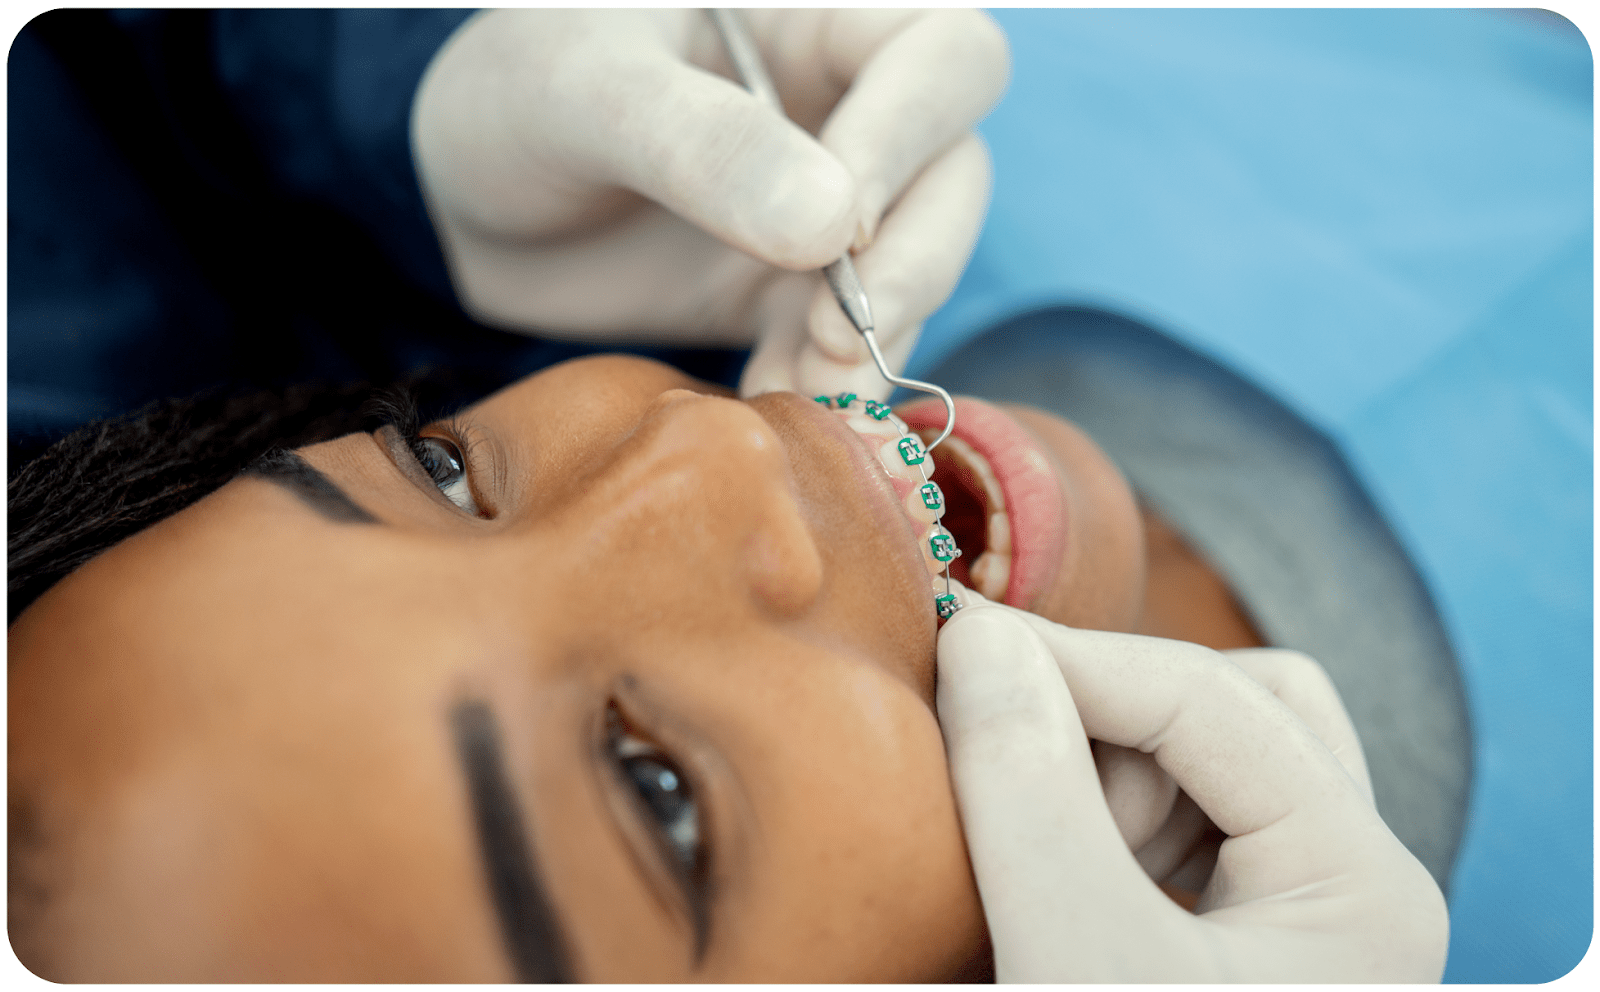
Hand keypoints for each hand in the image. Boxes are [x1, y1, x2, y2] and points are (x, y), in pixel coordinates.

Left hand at [411, 9, 1007, 398]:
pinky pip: (849, 344)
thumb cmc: (515, 98)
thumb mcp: (586, 94)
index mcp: (811, 18)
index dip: (912, 138)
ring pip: (920, 267)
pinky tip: (769, 406)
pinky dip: (824, 386)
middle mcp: (843, 110)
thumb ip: (704, 145)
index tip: (840, 227)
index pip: (941, 55)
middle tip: (834, 335)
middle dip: (914, 264)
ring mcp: (827, 209)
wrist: (462, 201)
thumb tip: (837, 228)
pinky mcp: (791, 294)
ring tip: (799, 391)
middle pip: (955, 172)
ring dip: (874, 342)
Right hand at [935, 595, 1447, 981]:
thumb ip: (1031, 793)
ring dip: (1092, 777)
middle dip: (1105, 719)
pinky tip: (1033, 876)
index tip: (951, 644)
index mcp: (1361, 884)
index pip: (1211, 695)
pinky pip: (1163, 828)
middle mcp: (1345, 887)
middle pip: (1230, 706)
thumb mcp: (1080, 958)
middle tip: (1004, 765)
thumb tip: (980, 637)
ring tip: (1016, 855)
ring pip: (1192, 763)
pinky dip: (1090, 824)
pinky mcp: (1221, 945)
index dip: (1073, 658)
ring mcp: (1286, 916)